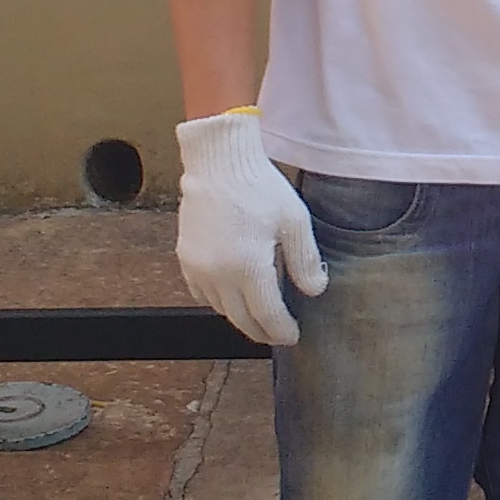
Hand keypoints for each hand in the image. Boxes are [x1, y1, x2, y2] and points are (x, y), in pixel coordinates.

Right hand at [175, 112, 327, 348]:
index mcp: (248, 267)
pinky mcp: (185, 258)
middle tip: (277, 334)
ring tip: (259, 314)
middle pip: (241, 320)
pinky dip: (219, 301)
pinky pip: (202, 293)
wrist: (218, 163)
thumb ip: (305, 260)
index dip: (282, 331)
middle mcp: (219, 274)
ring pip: (220, 309)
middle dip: (261, 332)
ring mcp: (198, 268)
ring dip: (240, 317)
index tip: (292, 336)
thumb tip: (314, 290)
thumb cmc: (258, 186)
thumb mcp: (294, 221)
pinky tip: (233, 294)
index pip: (267, 315)